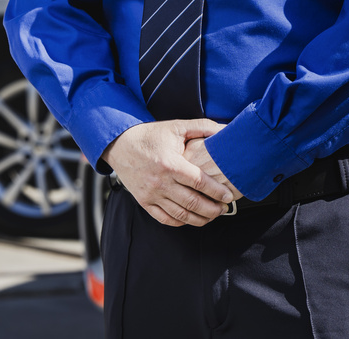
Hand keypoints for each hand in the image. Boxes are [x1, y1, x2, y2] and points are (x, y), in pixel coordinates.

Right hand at [102, 119, 234, 226]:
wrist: (119, 145)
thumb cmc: (150, 136)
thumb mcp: (176, 127)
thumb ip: (202, 127)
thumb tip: (225, 129)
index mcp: (170, 164)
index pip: (199, 182)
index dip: (216, 191)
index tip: (228, 196)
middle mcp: (160, 182)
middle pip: (192, 202)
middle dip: (212, 209)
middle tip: (224, 208)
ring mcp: (151, 194)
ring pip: (181, 214)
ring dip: (200, 218)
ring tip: (212, 215)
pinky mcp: (144, 201)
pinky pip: (165, 219)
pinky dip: (181, 222)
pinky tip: (191, 218)